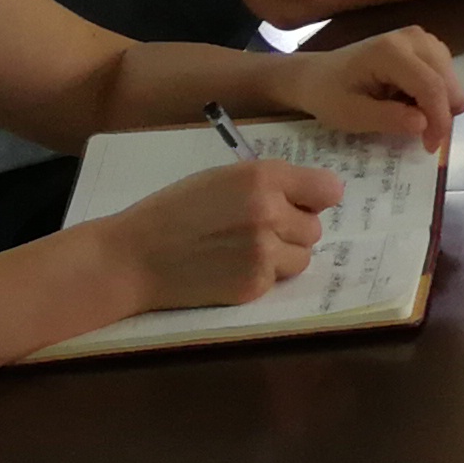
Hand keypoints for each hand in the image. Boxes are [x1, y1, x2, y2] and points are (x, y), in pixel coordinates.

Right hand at [102, 158, 338, 312]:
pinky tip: (230, 267)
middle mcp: (270, 212)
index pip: (328, 189)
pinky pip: (279, 279)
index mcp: (263, 177)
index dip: (314, 198)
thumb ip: (270, 183)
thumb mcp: (222, 178)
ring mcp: (264, 252)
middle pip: (314, 227)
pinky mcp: (254, 285)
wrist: (134, 257)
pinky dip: (262, 276)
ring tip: (243, 249)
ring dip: (282, 255)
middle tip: (256, 229)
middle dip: (292, 229)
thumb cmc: (175, 210)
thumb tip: (321, 197)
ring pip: (302, 256)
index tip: (301, 203)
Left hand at [280, 29, 462, 153]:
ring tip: (410, 116)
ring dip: (438, 104)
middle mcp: (412, 38)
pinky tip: (412, 102)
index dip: (438, 120)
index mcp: (390, 52)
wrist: (316, 75)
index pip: (431, 86)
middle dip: (441, 115)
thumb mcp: (350, 115)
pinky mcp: (424, 44)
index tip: (431, 148)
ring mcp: (420, 38)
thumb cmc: (328, 95)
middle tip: (423, 140)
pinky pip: (445, 73)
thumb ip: (387, 119)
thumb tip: (424, 124)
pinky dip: (435, 94)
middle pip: (447, 81)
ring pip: (450, 78)